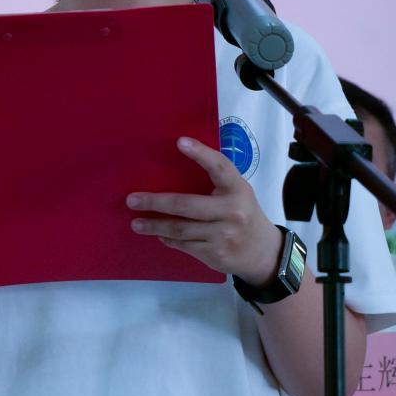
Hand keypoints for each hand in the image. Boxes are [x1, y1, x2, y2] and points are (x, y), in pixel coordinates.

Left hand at [127, 137, 282, 284]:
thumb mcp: (238, 193)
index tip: (180, 141)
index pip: (220, 167)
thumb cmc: (243, 214)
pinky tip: (158, 234)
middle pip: (186, 205)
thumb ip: (216, 182)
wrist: (263, 253)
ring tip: (136, 223)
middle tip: (132, 200)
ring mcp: (223, 235)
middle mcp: (232, 212)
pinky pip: (184, 244)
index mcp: (238, 190)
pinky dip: (167, 239)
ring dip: (154, 226)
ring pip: (180, 229)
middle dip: (156, 202)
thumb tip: (175, 169)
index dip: (201, 153)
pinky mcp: (214, 254)